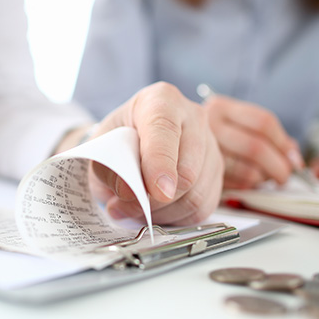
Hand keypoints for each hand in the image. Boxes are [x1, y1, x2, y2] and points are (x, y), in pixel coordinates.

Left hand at [62, 82, 223, 225]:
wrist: (128, 143)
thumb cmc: (116, 141)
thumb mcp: (101, 149)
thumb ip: (110, 168)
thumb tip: (131, 194)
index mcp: (162, 101)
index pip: (164, 130)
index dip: (160, 163)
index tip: (154, 191)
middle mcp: (193, 118)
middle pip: (187, 172)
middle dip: (154, 200)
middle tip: (124, 205)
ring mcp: (210, 146)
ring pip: (196, 195)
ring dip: (161, 212)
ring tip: (135, 208)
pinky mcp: (217, 173)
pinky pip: (202, 208)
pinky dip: (176, 217)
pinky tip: (156, 210)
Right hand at [204, 96, 301, 189]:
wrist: (172, 147)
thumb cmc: (211, 136)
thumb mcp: (235, 125)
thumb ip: (266, 136)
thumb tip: (293, 156)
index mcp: (220, 107)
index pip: (263, 122)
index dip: (283, 143)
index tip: (294, 158)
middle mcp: (207, 126)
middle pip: (256, 147)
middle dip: (278, 166)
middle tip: (285, 176)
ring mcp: (201, 152)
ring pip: (248, 170)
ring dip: (263, 179)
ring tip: (263, 178)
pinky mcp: (200, 177)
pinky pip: (235, 185)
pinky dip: (247, 186)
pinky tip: (245, 181)